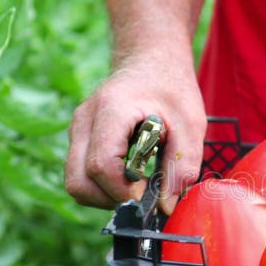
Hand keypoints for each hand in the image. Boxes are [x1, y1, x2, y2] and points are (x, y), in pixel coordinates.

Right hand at [65, 55, 206, 213]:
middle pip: (78, 181)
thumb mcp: (191, 124)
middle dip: (109, 199)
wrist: (152, 59)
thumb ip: (181, 165)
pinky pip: (80, 173)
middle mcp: (84, 120)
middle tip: (141, 196)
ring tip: (136, 186)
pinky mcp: (79, 137)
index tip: (147, 197)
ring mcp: (77, 129)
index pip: (101, 165)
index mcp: (111, 110)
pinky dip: (101, 186)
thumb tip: (167, 206)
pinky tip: (128, 176)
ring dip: (104, 195)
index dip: (123, 191)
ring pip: (75, 181)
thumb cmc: (172, 88)